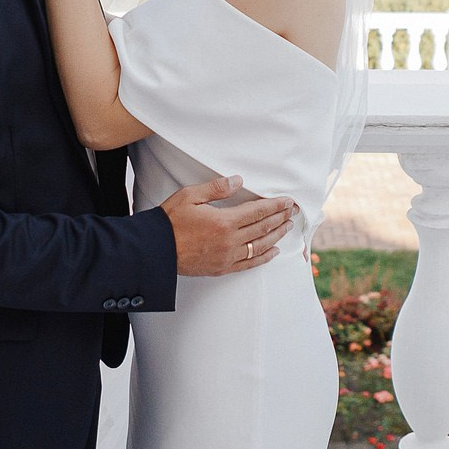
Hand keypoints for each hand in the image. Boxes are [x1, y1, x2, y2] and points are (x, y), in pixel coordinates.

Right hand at [161, 175, 298, 276]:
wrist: (155, 250)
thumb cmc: (170, 221)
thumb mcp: (190, 196)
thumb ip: (216, 188)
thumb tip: (237, 180)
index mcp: (224, 221)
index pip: (257, 212)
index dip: (274, 205)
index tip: (287, 201)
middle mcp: (230, 241)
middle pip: (262, 228)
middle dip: (279, 218)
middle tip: (292, 212)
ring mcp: (227, 256)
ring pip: (260, 246)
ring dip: (276, 236)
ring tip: (287, 227)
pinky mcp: (222, 268)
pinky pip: (249, 264)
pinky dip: (264, 258)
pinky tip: (274, 252)